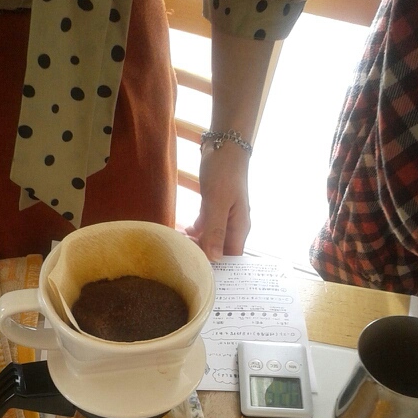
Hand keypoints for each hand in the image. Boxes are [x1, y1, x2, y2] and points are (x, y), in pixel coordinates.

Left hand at [185, 142, 250, 260]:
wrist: (224, 145)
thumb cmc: (224, 172)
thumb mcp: (217, 202)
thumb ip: (215, 231)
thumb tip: (215, 259)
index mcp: (239, 227)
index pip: (231, 257)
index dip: (218, 268)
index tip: (199, 272)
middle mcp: (233, 226)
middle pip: (219, 250)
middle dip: (203, 256)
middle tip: (183, 259)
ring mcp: (224, 217)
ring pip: (210, 239)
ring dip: (195, 244)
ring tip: (178, 247)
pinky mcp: (214, 208)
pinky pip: (204, 227)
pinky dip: (193, 231)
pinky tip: (180, 233)